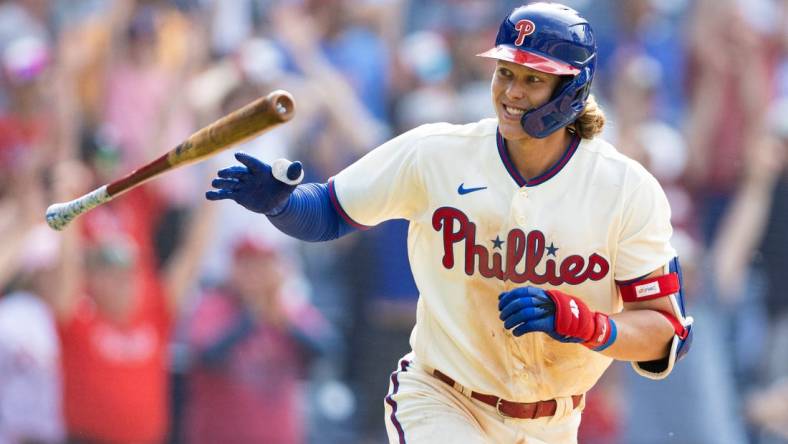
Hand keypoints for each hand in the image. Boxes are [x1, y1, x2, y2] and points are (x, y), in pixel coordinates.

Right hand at [206, 152, 303, 214]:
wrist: (277, 201)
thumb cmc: (284, 188)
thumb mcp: (291, 182)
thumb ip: (293, 173)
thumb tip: (298, 164)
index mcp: (261, 169)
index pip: (252, 162)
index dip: (245, 159)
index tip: (237, 155)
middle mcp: (249, 175)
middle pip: (238, 172)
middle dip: (230, 172)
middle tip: (221, 173)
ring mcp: (242, 185)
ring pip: (229, 182)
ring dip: (221, 182)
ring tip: (214, 183)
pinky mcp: (237, 195)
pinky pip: (226, 194)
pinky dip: (217, 195)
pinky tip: (208, 195)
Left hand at [498, 286, 614, 349]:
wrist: (579, 321)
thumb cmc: (554, 311)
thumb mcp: (539, 301)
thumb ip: (521, 298)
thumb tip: (501, 297)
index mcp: (540, 293)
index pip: (519, 292)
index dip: (507, 298)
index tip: (500, 305)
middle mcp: (543, 301)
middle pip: (520, 303)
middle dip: (508, 310)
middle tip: (502, 317)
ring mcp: (546, 312)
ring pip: (524, 314)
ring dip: (512, 320)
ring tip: (507, 326)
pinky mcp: (549, 324)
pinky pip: (531, 325)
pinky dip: (520, 329)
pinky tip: (516, 332)